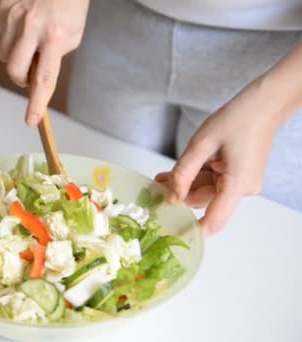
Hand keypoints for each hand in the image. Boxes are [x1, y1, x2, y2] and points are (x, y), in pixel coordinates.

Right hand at [0, 0, 89, 125]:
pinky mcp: (3, 9)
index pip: (44, 78)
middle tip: (31, 70)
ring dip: (16, 55)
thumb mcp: (72, 35)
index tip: (31, 120)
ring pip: (4, 55)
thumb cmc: (70, 6)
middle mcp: (31, 27)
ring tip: (31, 39)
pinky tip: (24, 23)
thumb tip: (35, 76)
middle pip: (14, 71)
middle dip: (21, 77)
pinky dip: (11, 36)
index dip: (37, 102)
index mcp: (54, 37)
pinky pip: (1, 36)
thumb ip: (53, 58)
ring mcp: (13, 17)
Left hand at [155, 78, 284, 236]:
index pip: (213, 221)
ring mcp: (243, 183)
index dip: (192, 231)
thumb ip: (184, 172)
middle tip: (154, 188)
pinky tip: (178, 173)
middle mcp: (243, 189)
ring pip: (207, 192)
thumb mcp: (201, 144)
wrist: (264, 104)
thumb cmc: (236, 119)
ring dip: (185, 185)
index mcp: (237, 184)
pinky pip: (214, 182)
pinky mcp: (240, 176)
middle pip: (204, 202)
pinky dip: (197, 178)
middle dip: (179, 196)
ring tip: (162, 178)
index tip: (170, 236)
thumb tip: (172, 198)